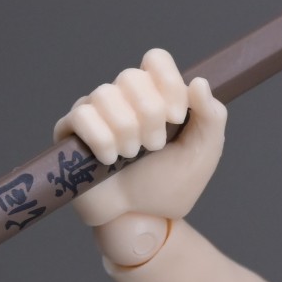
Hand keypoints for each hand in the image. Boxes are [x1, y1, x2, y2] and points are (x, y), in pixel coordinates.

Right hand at [52, 48, 225, 227]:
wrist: (143, 222)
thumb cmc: (172, 186)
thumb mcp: (204, 152)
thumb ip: (211, 117)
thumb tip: (199, 81)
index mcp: (157, 95)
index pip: (155, 59)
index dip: (167, 81)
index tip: (178, 117)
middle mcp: (124, 98)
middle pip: (131, 76)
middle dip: (149, 113)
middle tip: (156, 145)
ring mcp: (96, 114)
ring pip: (104, 94)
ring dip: (126, 129)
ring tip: (132, 155)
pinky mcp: (70, 132)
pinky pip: (81, 114)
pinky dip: (101, 138)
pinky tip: (109, 160)